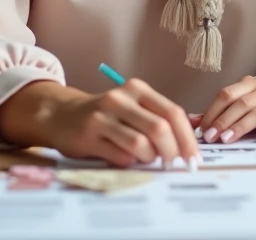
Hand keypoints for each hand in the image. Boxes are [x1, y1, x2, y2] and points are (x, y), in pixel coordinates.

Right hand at [0, 79, 198, 168]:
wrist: (61, 115)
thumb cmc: (106, 115)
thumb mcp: (133, 107)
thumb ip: (158, 118)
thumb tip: (189, 144)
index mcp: (138, 89)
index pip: (173, 113)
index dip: (188, 138)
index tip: (194, 158)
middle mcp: (120, 99)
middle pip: (160, 128)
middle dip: (173, 152)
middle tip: (174, 165)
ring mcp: (103, 117)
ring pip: (140, 144)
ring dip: (149, 158)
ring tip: (146, 158)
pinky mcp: (88, 136)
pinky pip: (120, 157)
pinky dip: (129, 163)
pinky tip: (124, 158)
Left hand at [199, 76, 255, 143]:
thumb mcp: (239, 100)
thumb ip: (218, 111)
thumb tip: (192, 122)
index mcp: (248, 84)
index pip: (227, 95)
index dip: (213, 112)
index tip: (203, 130)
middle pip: (242, 104)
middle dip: (224, 121)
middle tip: (212, 137)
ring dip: (241, 126)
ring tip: (227, 139)